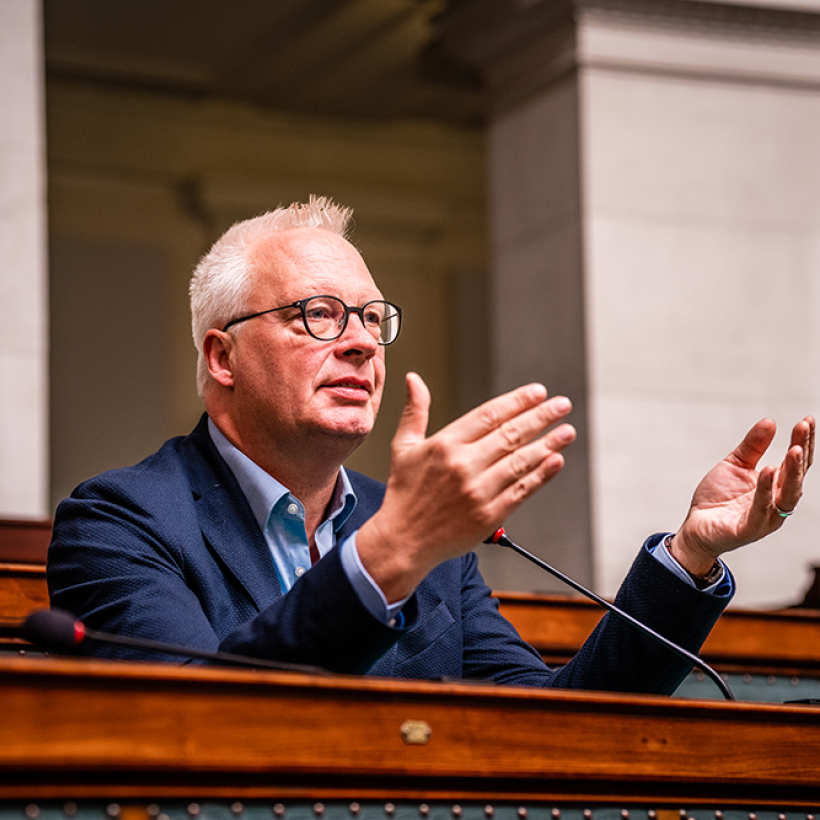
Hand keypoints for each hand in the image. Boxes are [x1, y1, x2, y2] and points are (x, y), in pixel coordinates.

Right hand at [356, 372, 575, 601]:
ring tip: (567, 431)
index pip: (489, 415)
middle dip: (541, 416)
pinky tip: (556, 461)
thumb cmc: (404, 492)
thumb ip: (415, 411)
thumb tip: (414, 379)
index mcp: (445, 444)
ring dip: (549, 443)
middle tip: (562, 404)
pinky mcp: (489, 515)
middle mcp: (463, 465)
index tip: (538, 392)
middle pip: (511, 434)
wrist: (403, 540)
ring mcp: (478, 491)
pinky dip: (542, 475)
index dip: (517, 401)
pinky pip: (521, 490)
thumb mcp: (404, 447)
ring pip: (521, 461)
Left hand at [670, 416, 814, 576]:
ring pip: (787, 494)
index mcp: (776, 486)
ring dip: (793, 471)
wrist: (696, 526)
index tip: (807, 420)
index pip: (796, 463)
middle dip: (802, 450)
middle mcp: (777, 502)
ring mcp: (766, 517)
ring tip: (794, 449)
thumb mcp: (734, 465)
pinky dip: (766, 490)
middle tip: (803, 427)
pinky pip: (761, 509)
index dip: (803, 442)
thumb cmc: (718, 499)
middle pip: (797, 475)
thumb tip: (770, 422)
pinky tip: (768, 471)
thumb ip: (752, 446)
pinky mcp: (750, 528)